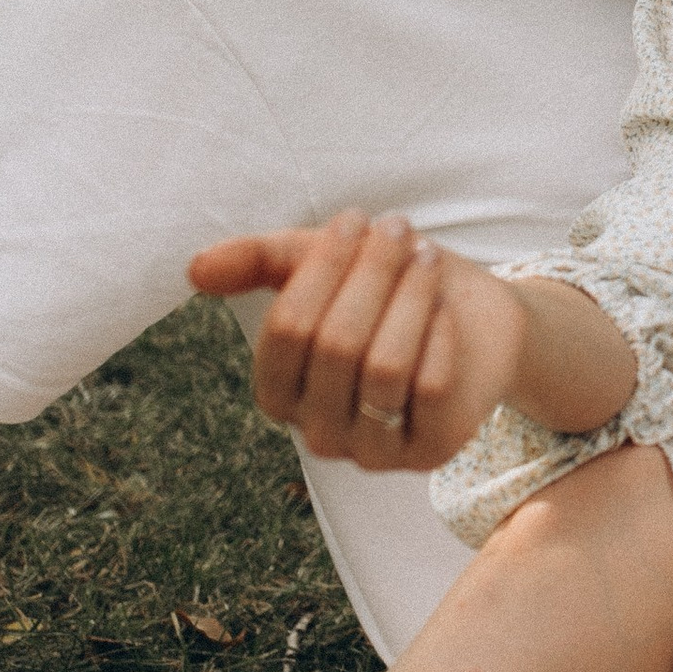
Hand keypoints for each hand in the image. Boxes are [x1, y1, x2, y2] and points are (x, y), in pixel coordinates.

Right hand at [189, 212, 523, 470]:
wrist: (479, 326)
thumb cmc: (390, 292)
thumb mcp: (324, 265)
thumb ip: (258, 262)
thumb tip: (194, 268)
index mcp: (278, 390)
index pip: (286, 329)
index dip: (321, 268)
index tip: (355, 220)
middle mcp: (316, 430)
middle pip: (336, 344)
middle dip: (371, 274)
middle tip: (397, 227)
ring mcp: (371, 450)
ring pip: (382, 368)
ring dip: (408, 299)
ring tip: (426, 258)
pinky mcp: (427, 451)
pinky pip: (429, 389)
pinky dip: (438, 337)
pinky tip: (444, 308)